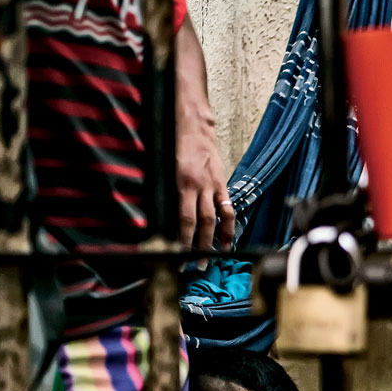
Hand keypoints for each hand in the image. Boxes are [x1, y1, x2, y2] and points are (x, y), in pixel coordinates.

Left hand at [176, 114, 233, 264]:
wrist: (193, 125)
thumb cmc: (174, 144)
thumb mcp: (164, 167)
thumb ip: (167, 191)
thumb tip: (163, 218)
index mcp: (183, 183)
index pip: (185, 219)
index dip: (183, 240)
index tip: (178, 256)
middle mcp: (200, 186)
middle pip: (203, 223)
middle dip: (201, 246)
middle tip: (197, 265)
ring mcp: (214, 185)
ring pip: (219, 218)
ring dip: (219, 239)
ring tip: (219, 256)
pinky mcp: (222, 182)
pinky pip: (228, 207)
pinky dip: (228, 224)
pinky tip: (228, 237)